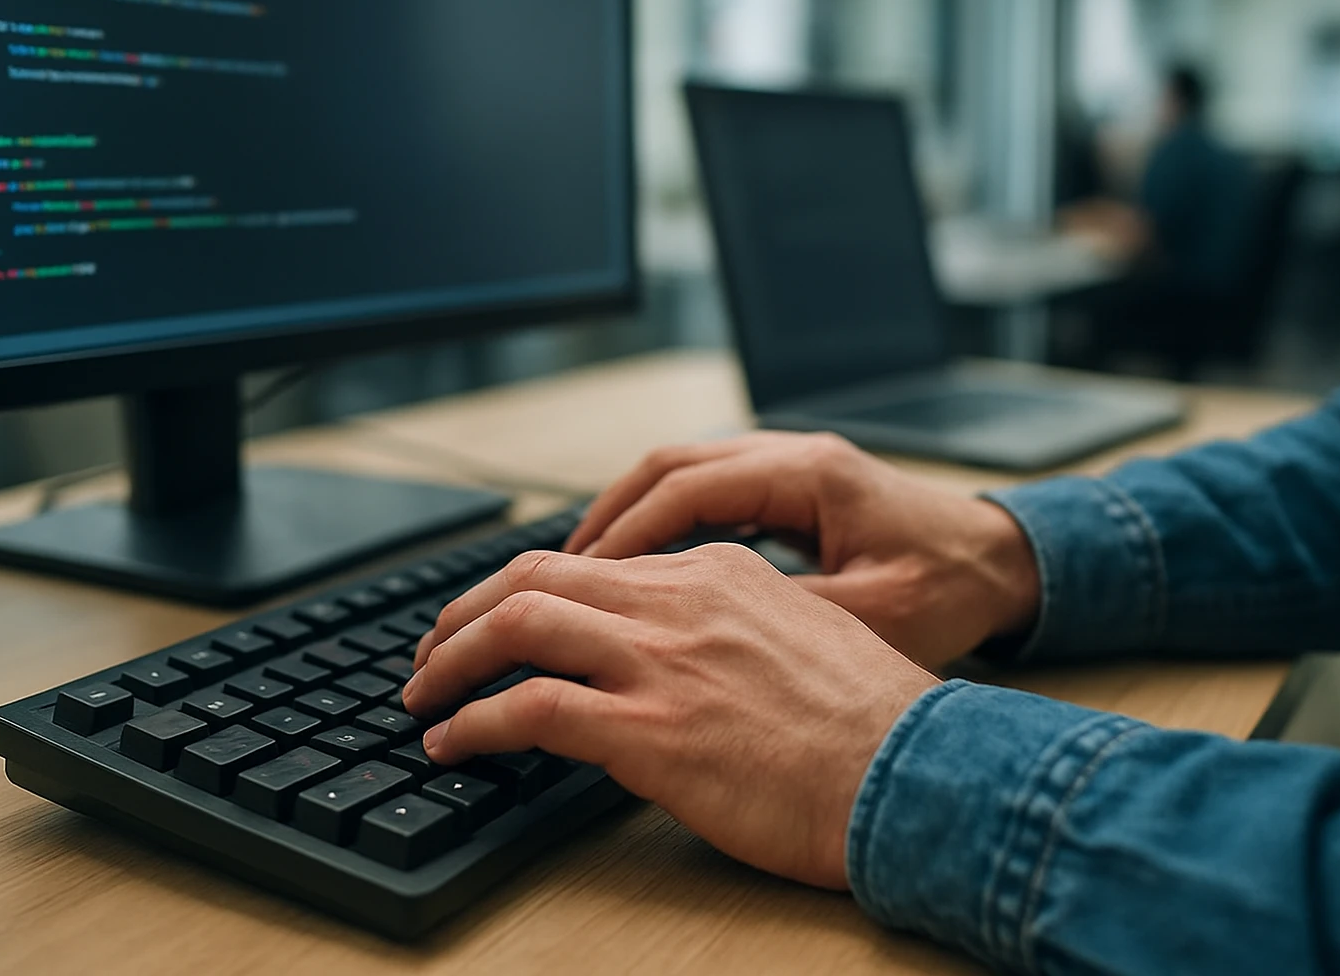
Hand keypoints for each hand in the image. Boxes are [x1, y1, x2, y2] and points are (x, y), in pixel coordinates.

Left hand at [405, 545, 938, 889]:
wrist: (918, 774)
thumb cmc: (876, 726)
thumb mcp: (803, 640)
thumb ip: (730, 631)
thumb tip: (680, 661)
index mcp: (717, 572)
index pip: (595, 565)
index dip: (530, 592)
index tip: (502, 621)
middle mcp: (679, 600)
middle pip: (535, 578)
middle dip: (466, 610)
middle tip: (434, 646)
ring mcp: (661, 660)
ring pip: (517, 626)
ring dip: (451, 658)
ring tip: (421, 691)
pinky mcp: (649, 730)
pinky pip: (530, 709)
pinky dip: (475, 722)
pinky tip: (453, 742)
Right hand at [564, 432, 1039, 668]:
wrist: (1006, 561)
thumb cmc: (954, 586)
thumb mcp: (874, 615)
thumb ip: (791, 617)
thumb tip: (705, 637)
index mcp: (809, 474)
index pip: (688, 488)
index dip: (627, 533)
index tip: (582, 577)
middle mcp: (792, 455)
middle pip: (670, 465)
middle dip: (608, 515)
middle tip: (559, 569)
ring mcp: (790, 465)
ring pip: (683, 472)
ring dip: (630, 515)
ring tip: (583, 568)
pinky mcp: (793, 486)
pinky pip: (708, 491)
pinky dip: (664, 523)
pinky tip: (644, 567)